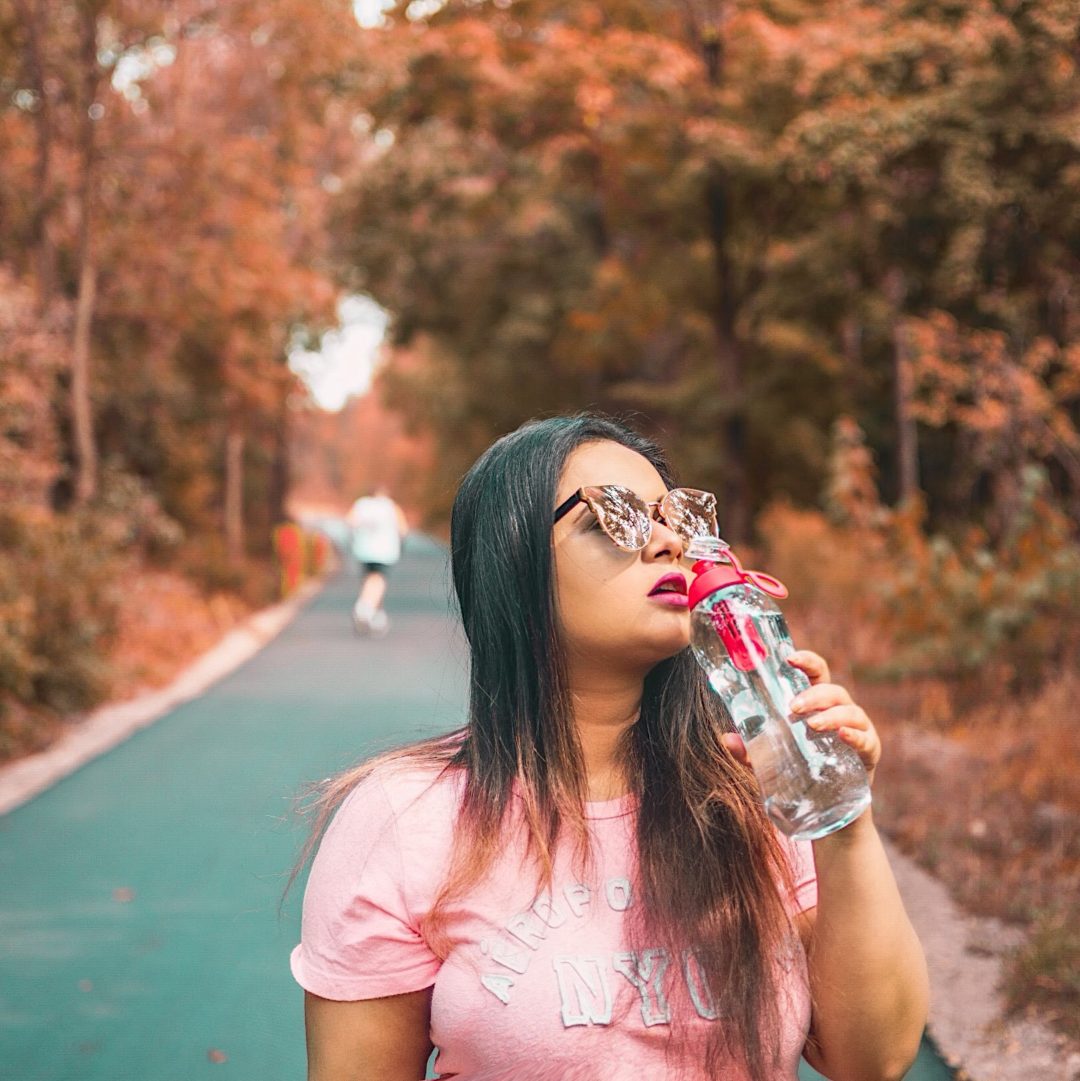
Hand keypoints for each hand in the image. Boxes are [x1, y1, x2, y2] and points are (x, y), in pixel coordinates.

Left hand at [719, 649, 880, 785]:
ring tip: (812, 725)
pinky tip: (843, 736)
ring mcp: (857, 732)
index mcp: (817, 705)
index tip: (790, 658)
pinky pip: (867, 741)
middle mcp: (839, 712)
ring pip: (851, 712)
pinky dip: (856, 736)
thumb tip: (726, 738)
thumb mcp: (769, 761)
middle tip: (793, 707)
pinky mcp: (868, 755)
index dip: (807, 661)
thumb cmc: (798, 773)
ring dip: (831, 715)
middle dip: (814, 695)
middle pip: (833, 691)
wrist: (826, 811)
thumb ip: (749, 750)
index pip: (816, 674)